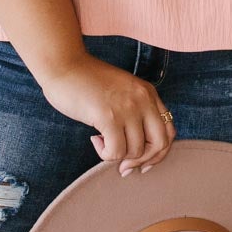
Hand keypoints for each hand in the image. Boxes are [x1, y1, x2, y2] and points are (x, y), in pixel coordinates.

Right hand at [39, 53, 175, 176]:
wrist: (63, 65)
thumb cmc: (86, 81)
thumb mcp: (120, 91)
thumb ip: (133, 112)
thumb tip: (135, 151)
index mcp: (148, 93)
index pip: (168, 131)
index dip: (158, 152)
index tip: (143, 163)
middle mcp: (143, 100)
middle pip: (159, 143)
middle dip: (143, 161)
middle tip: (124, 166)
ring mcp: (127, 108)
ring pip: (135, 151)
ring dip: (117, 155)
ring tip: (102, 141)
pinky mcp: (109, 117)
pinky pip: (116, 152)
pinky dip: (105, 154)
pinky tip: (95, 140)